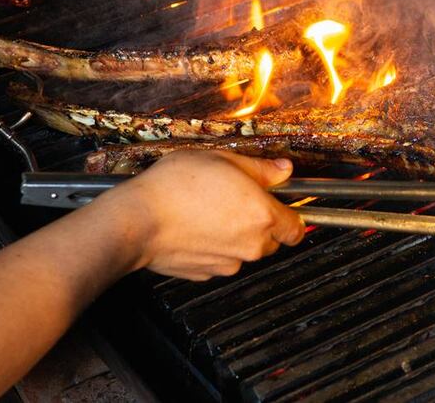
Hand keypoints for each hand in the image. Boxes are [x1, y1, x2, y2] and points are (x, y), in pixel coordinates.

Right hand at [101, 150, 304, 280]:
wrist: (136, 220)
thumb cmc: (175, 186)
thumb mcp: (224, 160)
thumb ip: (261, 169)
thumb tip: (283, 170)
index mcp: (263, 216)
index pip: (297, 228)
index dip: (291, 215)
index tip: (280, 205)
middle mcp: (251, 245)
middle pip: (271, 240)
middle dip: (261, 223)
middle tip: (237, 200)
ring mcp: (228, 263)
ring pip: (245, 252)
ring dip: (236, 236)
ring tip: (210, 211)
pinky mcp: (206, 274)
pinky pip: (220, 260)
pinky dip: (214, 247)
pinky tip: (196, 227)